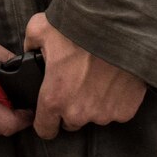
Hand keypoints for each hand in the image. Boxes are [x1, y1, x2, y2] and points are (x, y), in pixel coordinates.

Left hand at [25, 12, 145, 140]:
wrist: (119, 27)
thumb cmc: (77, 28)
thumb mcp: (39, 30)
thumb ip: (30, 46)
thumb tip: (30, 51)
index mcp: (54, 98)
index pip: (45, 129)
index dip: (45, 122)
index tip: (48, 114)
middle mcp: (78, 112)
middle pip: (71, 122)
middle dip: (70, 107)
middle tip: (75, 83)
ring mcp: (104, 113)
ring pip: (94, 116)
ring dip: (93, 103)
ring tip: (96, 77)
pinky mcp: (126, 110)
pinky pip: (116, 110)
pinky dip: (114, 99)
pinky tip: (113, 79)